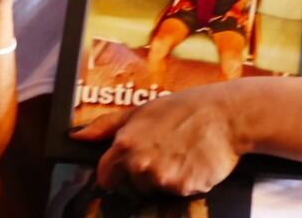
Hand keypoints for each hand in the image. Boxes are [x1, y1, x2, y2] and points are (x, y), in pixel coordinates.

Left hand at [70, 86, 244, 196]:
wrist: (225, 116)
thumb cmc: (182, 109)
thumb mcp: (139, 111)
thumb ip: (105, 127)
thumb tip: (76, 136)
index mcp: (125, 144)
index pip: (105, 176)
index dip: (114, 173)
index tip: (123, 169)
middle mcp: (140, 164)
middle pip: (132, 185)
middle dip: (142, 174)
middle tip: (163, 152)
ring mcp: (163, 179)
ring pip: (155, 190)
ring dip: (165, 179)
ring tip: (179, 154)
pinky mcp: (185, 189)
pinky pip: (178, 193)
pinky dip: (185, 182)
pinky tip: (192, 162)